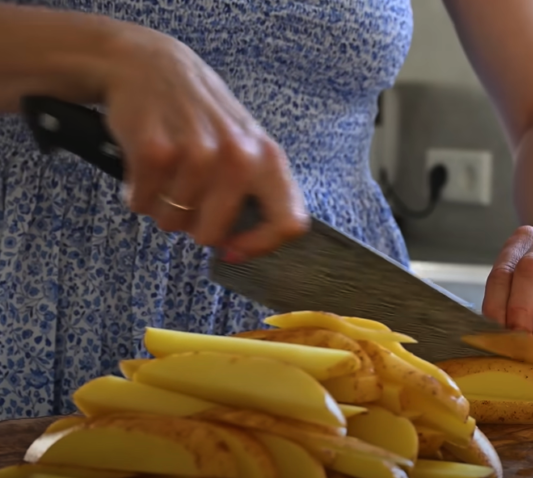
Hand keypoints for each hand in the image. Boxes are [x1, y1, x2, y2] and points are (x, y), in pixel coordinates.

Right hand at [102, 27, 307, 259]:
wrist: (151, 66)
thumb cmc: (201, 116)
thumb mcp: (244, 145)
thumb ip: (253, 191)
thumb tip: (240, 248)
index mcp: (267, 158)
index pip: (288, 222)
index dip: (261, 246)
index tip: (234, 249)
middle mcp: (238, 156)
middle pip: (212, 233)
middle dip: (192, 227)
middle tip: (185, 200)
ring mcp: (197, 152)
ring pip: (173, 221)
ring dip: (161, 206)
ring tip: (164, 174)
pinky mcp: (156, 150)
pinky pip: (142, 203)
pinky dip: (137, 194)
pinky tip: (142, 169)